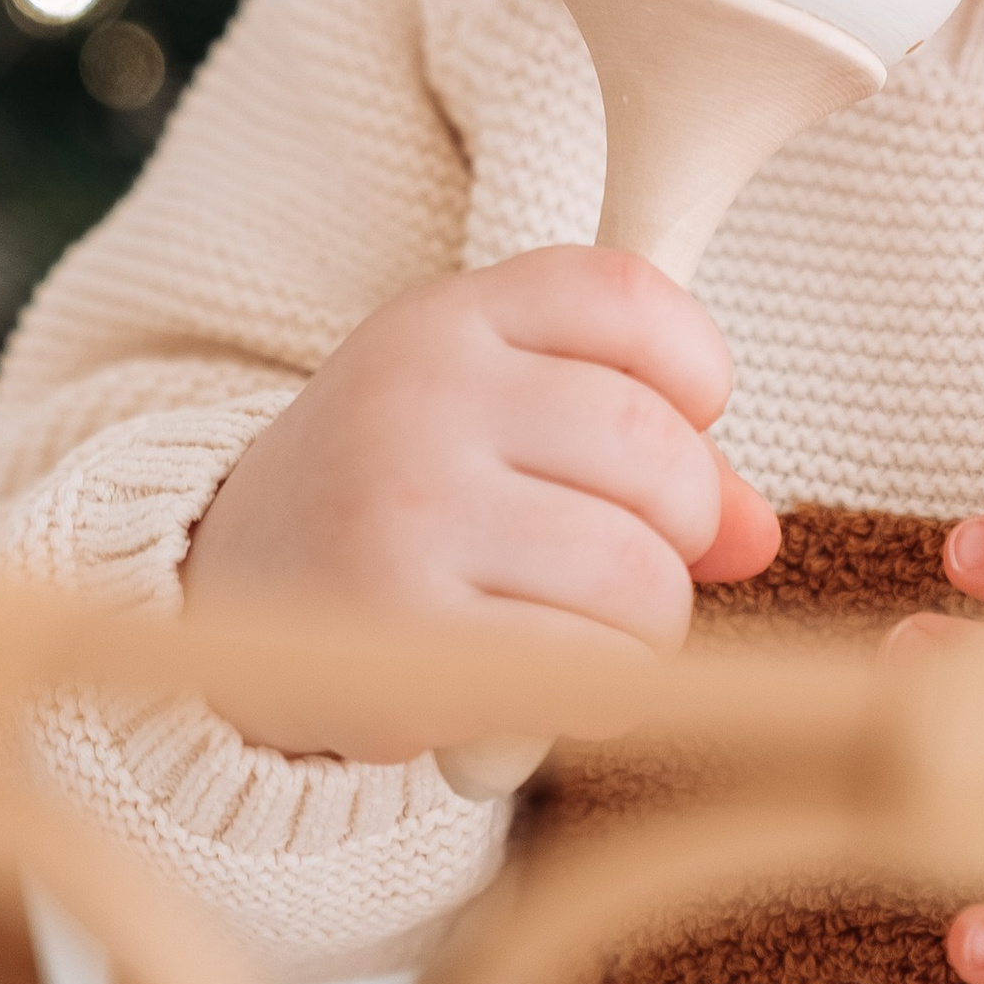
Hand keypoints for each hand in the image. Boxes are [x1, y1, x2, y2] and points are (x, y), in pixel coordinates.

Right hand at [180, 248, 779, 760]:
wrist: (223, 595)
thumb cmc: (403, 489)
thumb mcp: (496, 417)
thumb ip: (644, 444)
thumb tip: (760, 534)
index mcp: (447, 317)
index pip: (627, 296)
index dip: (695, 368)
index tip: (678, 422)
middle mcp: (419, 398)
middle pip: (653, 446)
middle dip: (683, 521)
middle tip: (638, 556)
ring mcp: (406, 516)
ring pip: (636, 573)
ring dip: (654, 620)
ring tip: (604, 628)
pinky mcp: (402, 641)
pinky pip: (587, 669)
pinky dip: (611, 687)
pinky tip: (567, 679)